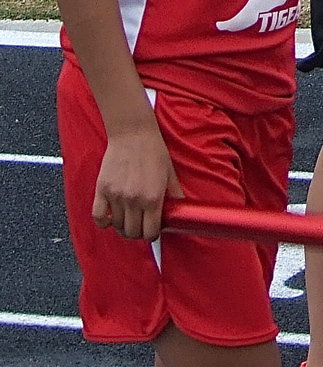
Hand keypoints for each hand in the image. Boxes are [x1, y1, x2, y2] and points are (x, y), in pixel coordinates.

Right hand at [92, 123, 183, 242]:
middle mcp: (134, 200)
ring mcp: (117, 195)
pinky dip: (104, 221)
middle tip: (140, 224)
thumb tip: (181, 213)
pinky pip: (98, 217)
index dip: (152, 234)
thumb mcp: (170, 174)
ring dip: (123, 226)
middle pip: (133, 233)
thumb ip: (175, 196)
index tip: (152, 230)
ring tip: (128, 218)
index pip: (151, 233)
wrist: (133, 132)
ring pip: (117, 226)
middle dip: (138, 232)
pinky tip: (110, 217)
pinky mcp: (102, 189)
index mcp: (153, 198)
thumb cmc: (153, 151)